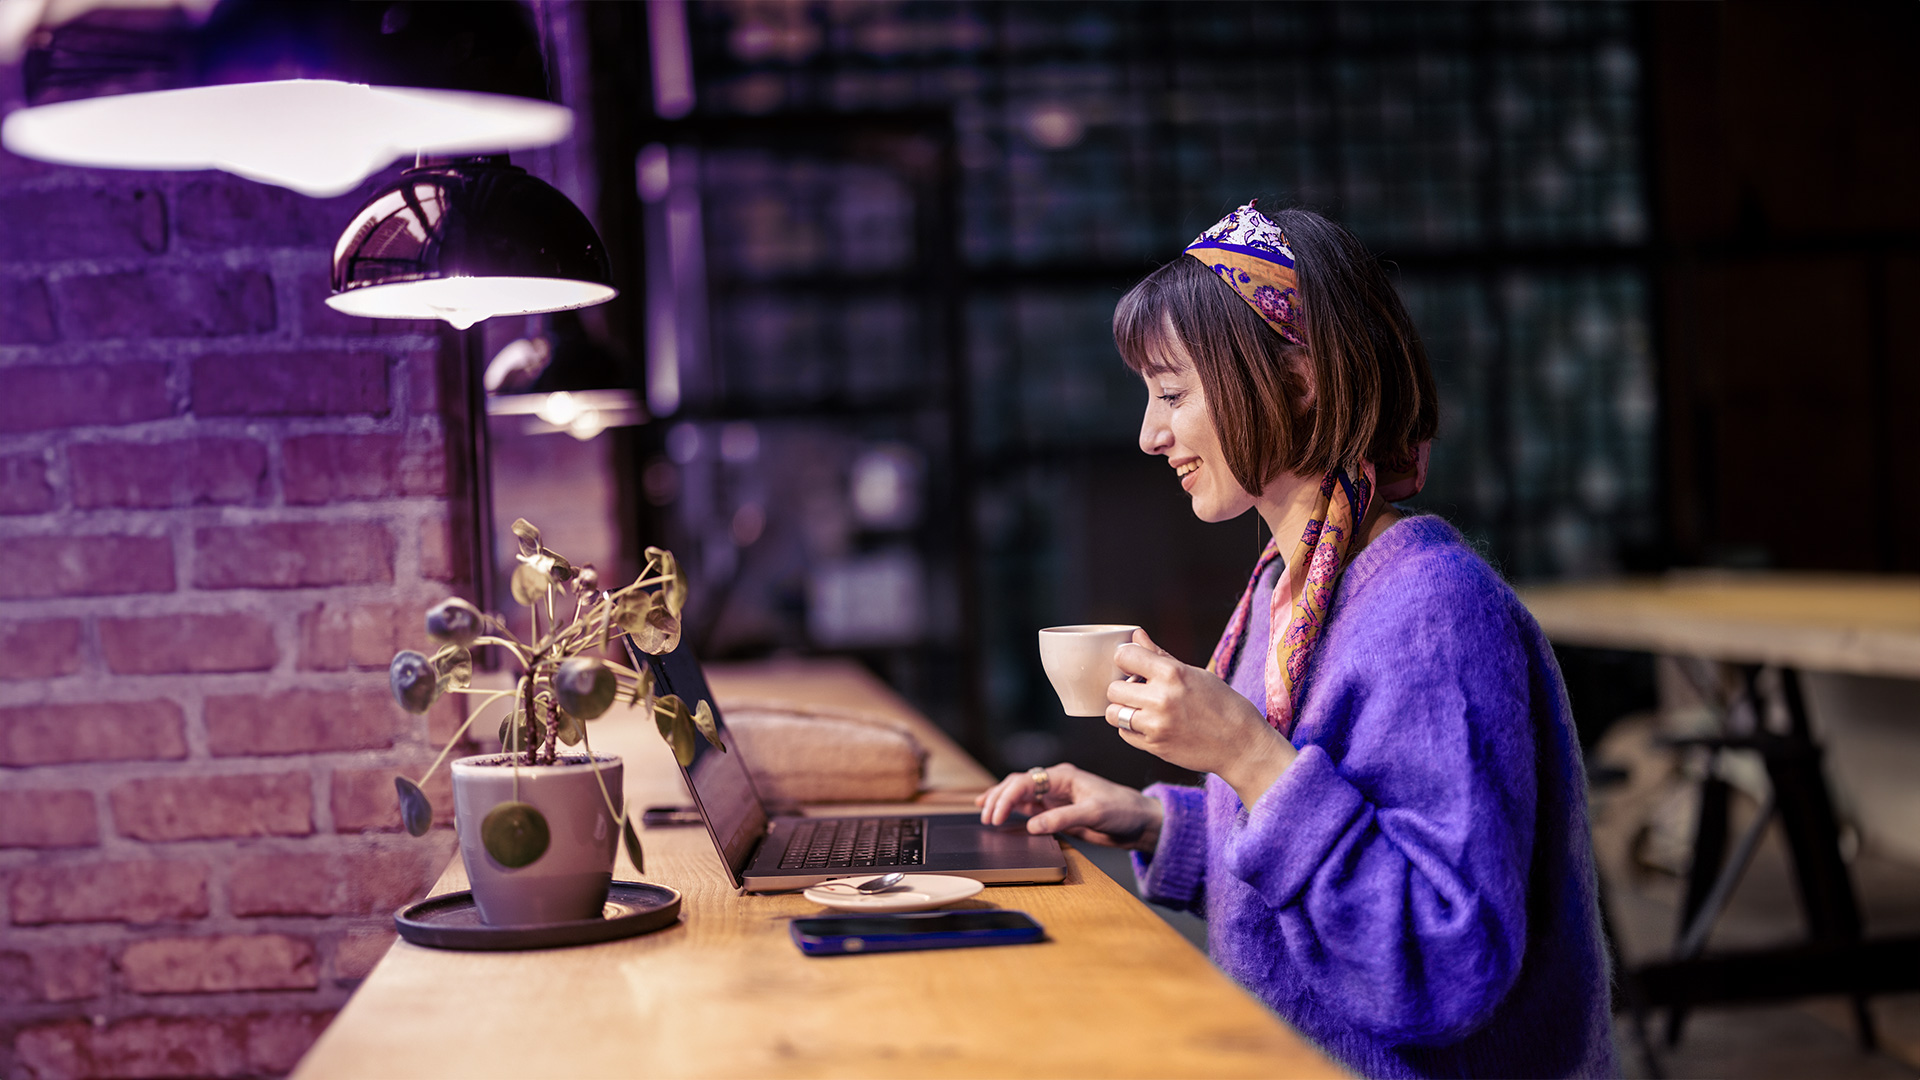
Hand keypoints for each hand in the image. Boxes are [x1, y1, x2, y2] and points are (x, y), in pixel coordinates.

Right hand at [974, 762, 1163, 850]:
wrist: (1139, 822)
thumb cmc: (1122, 809)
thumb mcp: (1093, 813)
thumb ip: (1061, 818)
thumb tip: (1031, 825)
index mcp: (1063, 776)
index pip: (1025, 781)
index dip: (1006, 797)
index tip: (996, 816)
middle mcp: (1055, 783)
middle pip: (1017, 785)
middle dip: (999, 798)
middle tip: (987, 818)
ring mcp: (1055, 797)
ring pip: (1020, 795)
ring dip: (1002, 802)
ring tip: (985, 814)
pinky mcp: (1056, 811)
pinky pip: (1029, 808)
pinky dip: (1012, 811)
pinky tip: (1001, 816)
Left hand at [1107, 628, 1296, 808]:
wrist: (1241, 744)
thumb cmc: (1222, 704)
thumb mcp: (1194, 674)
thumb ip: (1160, 656)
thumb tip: (1136, 636)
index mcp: (1172, 674)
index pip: (1124, 657)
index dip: (1126, 660)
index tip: (1133, 665)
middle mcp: (1161, 699)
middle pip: (1113, 689)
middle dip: (1123, 688)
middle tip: (1140, 691)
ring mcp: (1156, 725)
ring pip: (1113, 713)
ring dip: (1123, 710)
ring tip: (1141, 709)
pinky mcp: (1154, 746)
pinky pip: (1124, 734)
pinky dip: (1131, 728)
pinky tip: (1149, 724)